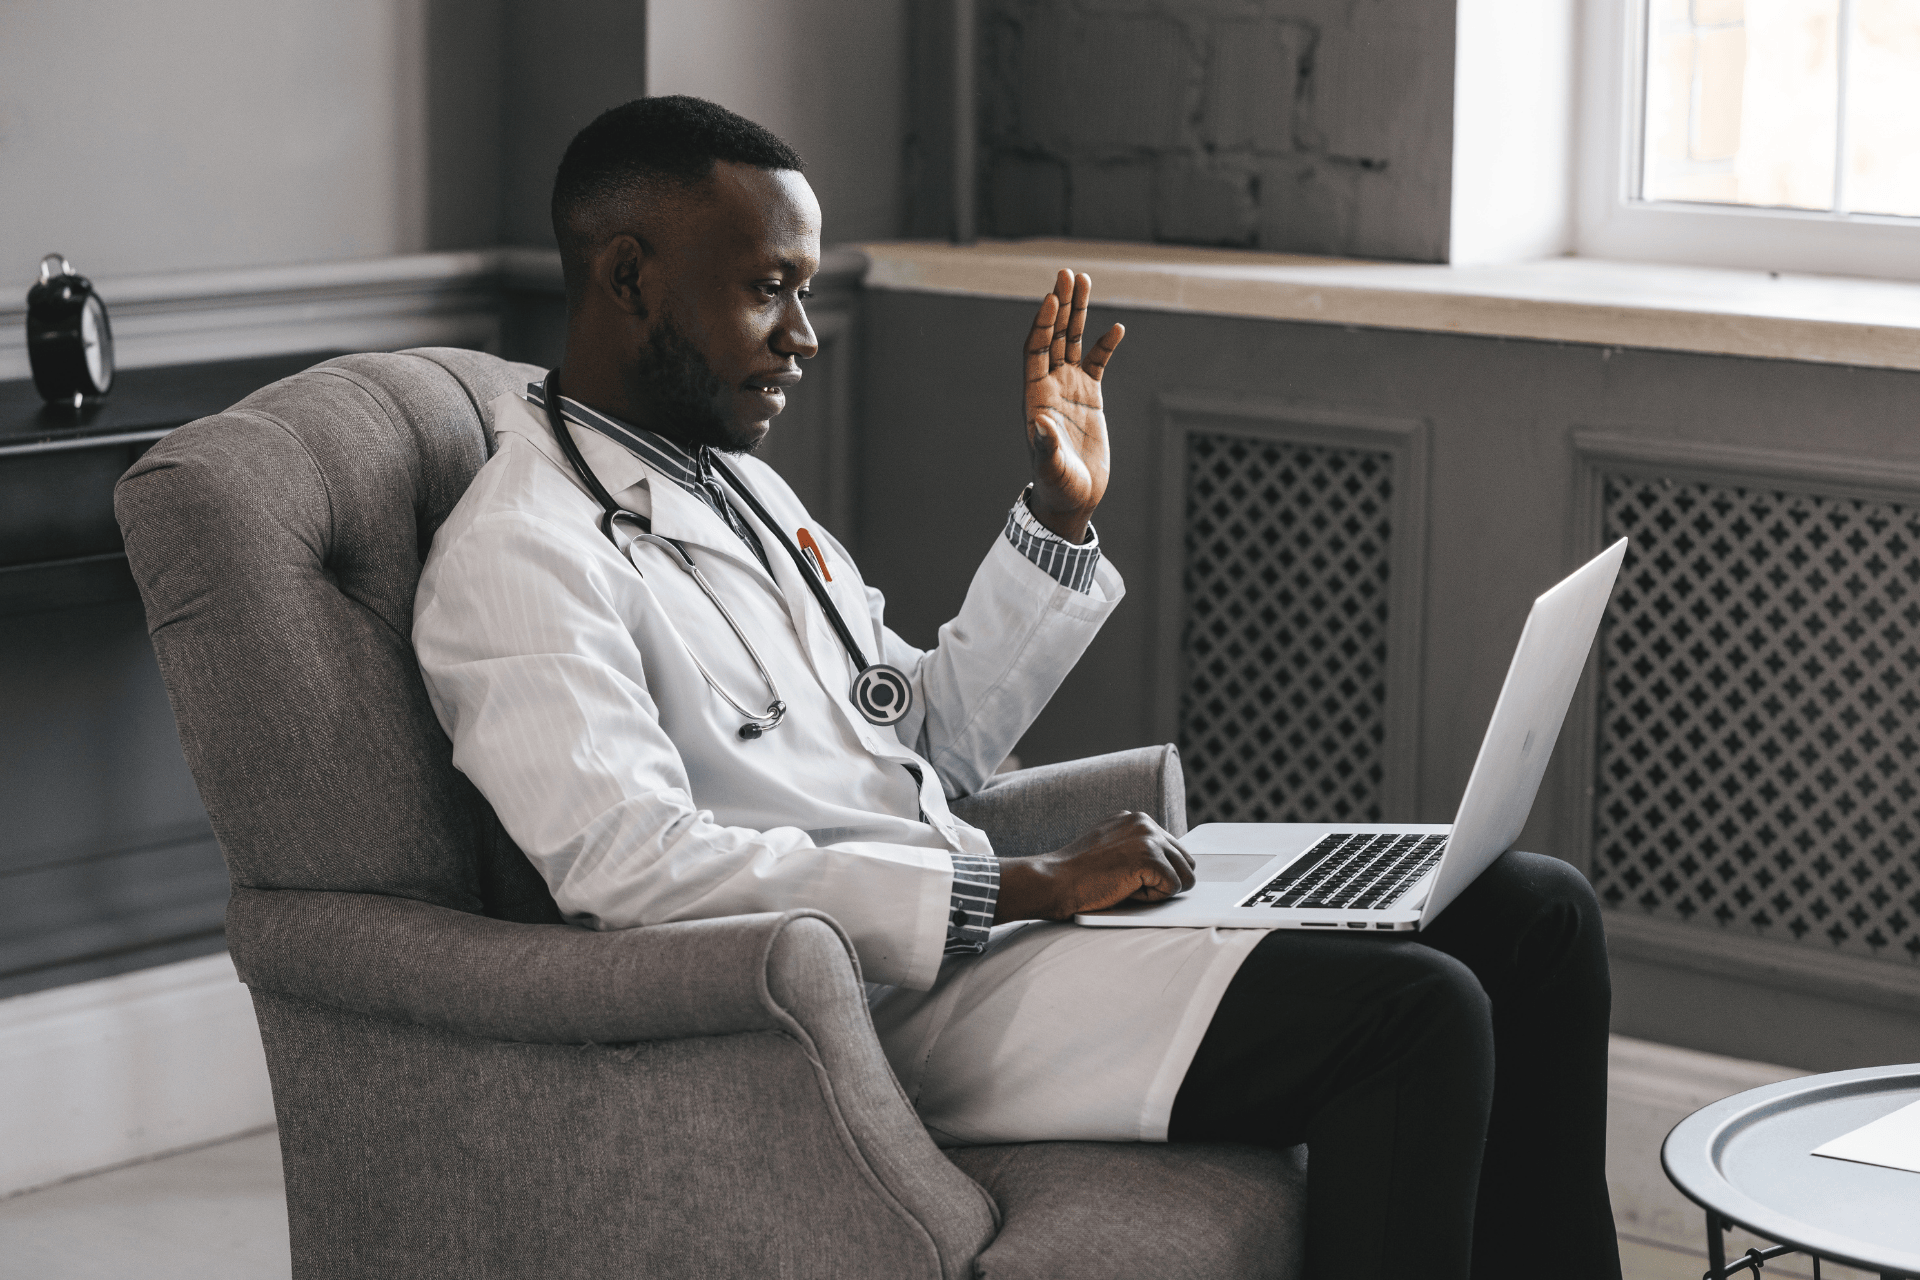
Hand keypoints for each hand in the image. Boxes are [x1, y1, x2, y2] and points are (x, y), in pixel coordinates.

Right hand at [994, 811, 1195, 922]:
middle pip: (1186, 861)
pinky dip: (1153, 898)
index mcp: (1136, 819)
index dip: (1157, 873)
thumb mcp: (1111, 850)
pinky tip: (1125, 890)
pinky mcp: (1150, 857)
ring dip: (1159, 890)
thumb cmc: (1078, 875)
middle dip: (1164, 881)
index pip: (1173, 849)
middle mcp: (1145, 822)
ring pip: (1184, 876)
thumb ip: (1137, 849)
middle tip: (1127, 884)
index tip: (1129, 877)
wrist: (1054, 881)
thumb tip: (1172, 866)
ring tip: (1125, 886)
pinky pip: (1174, 888)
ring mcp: (1148, 837)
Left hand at [1024, 269, 1123, 544]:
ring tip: (1084, 280)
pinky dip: (1106, 345)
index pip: (1035, 350)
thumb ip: (1044, 446)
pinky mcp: (1090, 397)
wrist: (1072, 498)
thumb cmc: (1058, 486)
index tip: (1051, 299)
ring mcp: (1070, 388)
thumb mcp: (1051, 467)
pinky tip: (1117, 327)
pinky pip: (1097, 363)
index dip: (1042, 325)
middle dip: (1060, 305)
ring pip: (1073, 342)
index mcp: (1035, 397)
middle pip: (1053, 336)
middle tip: (1067, 273)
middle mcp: (1050, 386)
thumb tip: (1037, 422)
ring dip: (1078, 312)